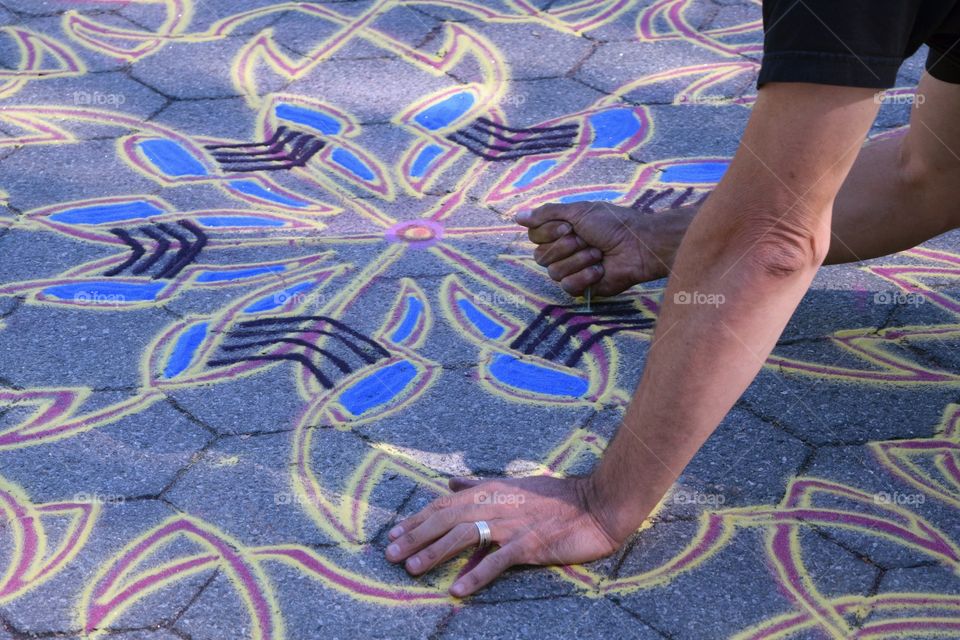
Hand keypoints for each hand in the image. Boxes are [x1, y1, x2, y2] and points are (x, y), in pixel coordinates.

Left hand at [384, 475, 623, 596]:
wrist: (595, 503)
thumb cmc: (555, 495)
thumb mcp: (513, 484)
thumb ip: (479, 487)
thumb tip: (450, 484)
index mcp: (489, 491)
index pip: (443, 504)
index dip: (416, 519)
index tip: (394, 534)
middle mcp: (495, 504)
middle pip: (446, 520)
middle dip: (415, 536)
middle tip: (390, 554)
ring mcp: (511, 524)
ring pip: (464, 536)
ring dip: (435, 553)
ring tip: (413, 569)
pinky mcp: (529, 544)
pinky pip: (497, 560)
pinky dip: (476, 574)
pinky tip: (458, 588)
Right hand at [515, 201, 694, 295]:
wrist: (637, 245)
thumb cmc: (612, 224)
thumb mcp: (578, 211)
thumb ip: (547, 213)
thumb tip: (518, 216)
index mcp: (560, 231)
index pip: (534, 236)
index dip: (548, 233)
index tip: (570, 227)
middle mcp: (563, 250)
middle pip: (540, 256)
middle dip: (565, 247)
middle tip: (587, 240)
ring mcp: (572, 269)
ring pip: (553, 272)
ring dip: (579, 260)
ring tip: (598, 254)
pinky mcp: (582, 287)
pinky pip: (567, 286)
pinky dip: (584, 276)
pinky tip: (600, 269)